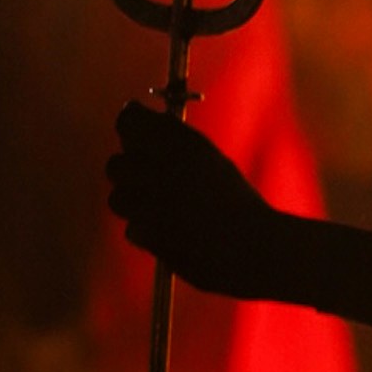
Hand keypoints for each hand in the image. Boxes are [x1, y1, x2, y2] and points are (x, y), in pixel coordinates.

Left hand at [106, 102, 285, 299]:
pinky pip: (131, 230)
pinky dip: (147, 233)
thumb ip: (175, 146)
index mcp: (182, 144)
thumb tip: (135, 135)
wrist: (256, 249)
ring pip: (117, 199)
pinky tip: (174, 234)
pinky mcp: (149, 235)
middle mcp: (163, 168)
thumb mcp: (212, 162)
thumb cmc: (237, 204)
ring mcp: (153, 203)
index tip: (134, 136)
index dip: (130, 129)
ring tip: (164, 212)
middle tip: (146, 181)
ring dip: (134, 205)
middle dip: (127, 173)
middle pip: (115, 164)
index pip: (129, 122)